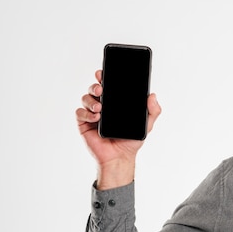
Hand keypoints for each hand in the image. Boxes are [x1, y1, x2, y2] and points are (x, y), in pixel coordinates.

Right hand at [76, 70, 161, 188]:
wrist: (120, 158)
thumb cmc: (131, 141)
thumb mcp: (146, 125)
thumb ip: (153, 111)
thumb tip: (153, 95)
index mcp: (115, 103)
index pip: (109, 85)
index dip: (104, 77)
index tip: (104, 73)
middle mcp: (102, 105)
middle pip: (95, 88)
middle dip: (96, 85)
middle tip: (101, 89)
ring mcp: (92, 114)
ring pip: (86, 98)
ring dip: (91, 99)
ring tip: (100, 107)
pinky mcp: (84, 123)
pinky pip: (80, 113)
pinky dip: (86, 113)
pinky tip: (96, 118)